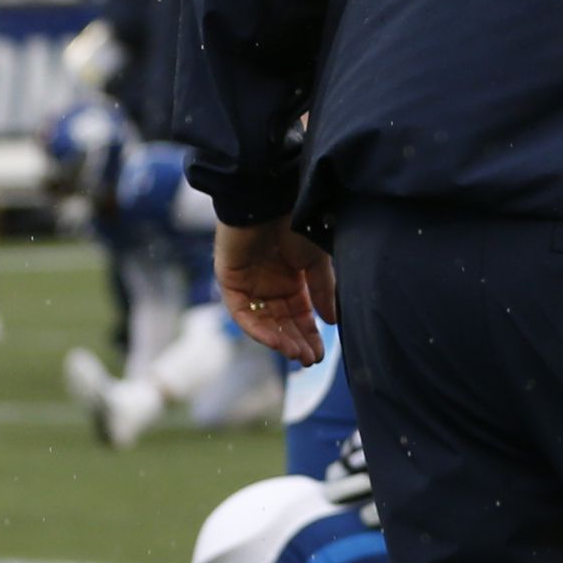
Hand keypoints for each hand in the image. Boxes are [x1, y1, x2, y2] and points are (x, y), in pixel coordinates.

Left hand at [214, 218, 336, 364]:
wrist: (268, 202)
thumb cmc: (295, 225)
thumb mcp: (317, 263)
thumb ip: (322, 291)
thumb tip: (332, 321)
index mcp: (291, 281)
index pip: (300, 316)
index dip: (310, 335)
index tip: (321, 354)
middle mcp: (269, 287)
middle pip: (282, 323)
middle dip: (296, 342)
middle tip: (309, 360)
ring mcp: (249, 286)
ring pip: (263, 323)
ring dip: (279, 340)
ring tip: (296, 354)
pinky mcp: (230, 283)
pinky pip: (243, 314)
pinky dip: (259, 329)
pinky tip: (277, 341)